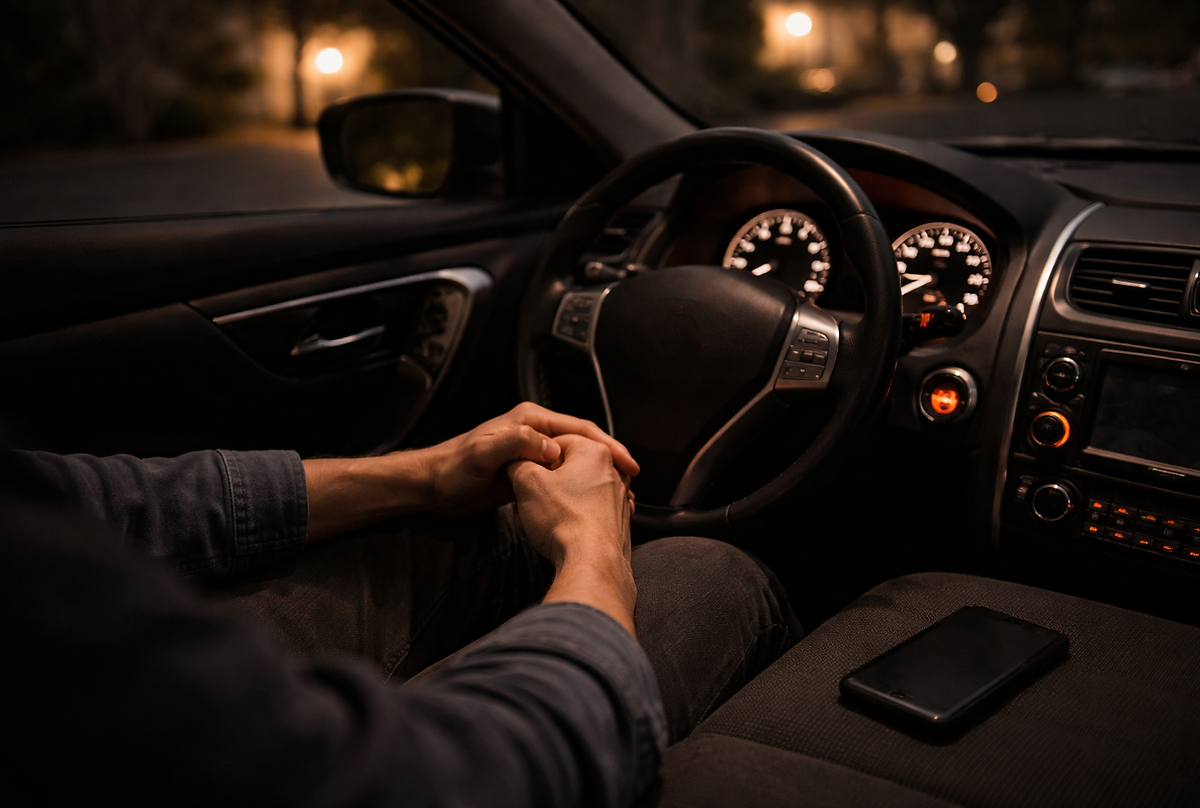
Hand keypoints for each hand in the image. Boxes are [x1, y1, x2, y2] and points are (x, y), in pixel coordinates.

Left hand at [416, 402, 637, 516]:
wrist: (432, 487)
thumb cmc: (453, 468)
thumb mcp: (484, 453)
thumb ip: (516, 444)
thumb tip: (551, 447)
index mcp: (529, 421)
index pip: (579, 429)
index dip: (606, 445)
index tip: (626, 464)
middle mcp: (533, 433)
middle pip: (583, 444)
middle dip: (610, 460)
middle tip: (630, 481)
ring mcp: (531, 453)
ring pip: (575, 462)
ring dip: (597, 475)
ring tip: (618, 493)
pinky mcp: (527, 473)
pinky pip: (561, 477)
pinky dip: (578, 487)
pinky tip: (589, 502)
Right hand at [507, 434, 636, 633]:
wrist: (592, 563)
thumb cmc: (564, 520)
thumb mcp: (527, 482)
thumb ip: (519, 464)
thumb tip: (516, 464)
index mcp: (594, 451)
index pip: (555, 442)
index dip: (532, 458)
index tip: (521, 474)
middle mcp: (612, 471)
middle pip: (566, 468)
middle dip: (542, 484)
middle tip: (525, 500)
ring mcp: (617, 497)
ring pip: (575, 492)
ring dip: (552, 503)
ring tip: (534, 521)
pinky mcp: (617, 522)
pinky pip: (586, 512)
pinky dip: (570, 519)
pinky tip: (554, 533)